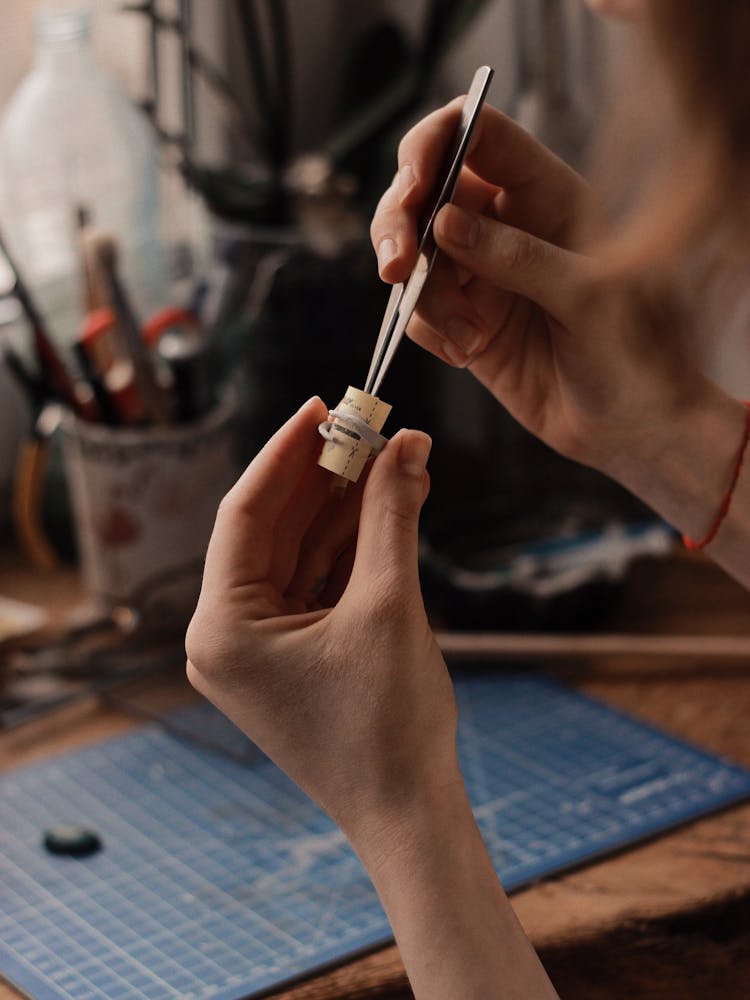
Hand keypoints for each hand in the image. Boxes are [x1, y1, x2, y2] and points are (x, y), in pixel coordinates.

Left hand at [186, 397, 561, 999]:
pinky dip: (350, 547)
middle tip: (366, 426)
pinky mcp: (291, 655)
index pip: (245, 514)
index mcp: (220, 628)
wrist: (410, 813)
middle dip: (323, 477)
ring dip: (345, 508)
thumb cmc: (388, 728)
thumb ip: (391, 517)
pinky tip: (388, 505)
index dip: (286, 453)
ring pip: (299, 553)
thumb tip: (406, 446)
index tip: (321, 407)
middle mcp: (225, 636)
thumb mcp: (388, 606)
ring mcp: (258, 648)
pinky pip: (316, 583)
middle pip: (274, 530)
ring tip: (392, 458)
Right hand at [370, 100, 705, 477]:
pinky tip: (468, 354)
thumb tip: (443, 222)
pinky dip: (431, 331)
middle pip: (423, 189)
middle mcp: (506, 224)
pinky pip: (417, 309)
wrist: (629, 425)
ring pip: (412, 253)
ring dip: (424, 295)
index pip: (477, 134)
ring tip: (465, 337)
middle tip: (398, 267)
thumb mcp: (587, 296)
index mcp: (546, 194)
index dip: (434, 143)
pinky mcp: (462, 319)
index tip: (414, 187)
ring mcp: (480, 272)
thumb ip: (516, 256)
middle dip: (400, 223)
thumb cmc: (635, 352)